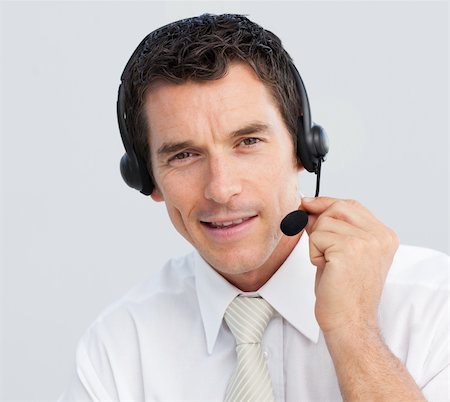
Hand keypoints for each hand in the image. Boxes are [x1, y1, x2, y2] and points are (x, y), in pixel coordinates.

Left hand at [301, 197, 398, 334]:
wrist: (349, 321)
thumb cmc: (344, 291)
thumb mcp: (342, 251)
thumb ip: (332, 227)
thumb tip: (310, 207)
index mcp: (384, 235)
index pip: (351, 204)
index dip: (326, 203)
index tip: (309, 205)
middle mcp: (380, 236)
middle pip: (337, 207)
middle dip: (320, 223)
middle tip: (322, 249)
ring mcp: (367, 241)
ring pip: (324, 222)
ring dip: (317, 243)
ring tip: (329, 264)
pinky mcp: (349, 248)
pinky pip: (316, 237)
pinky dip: (314, 253)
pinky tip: (326, 269)